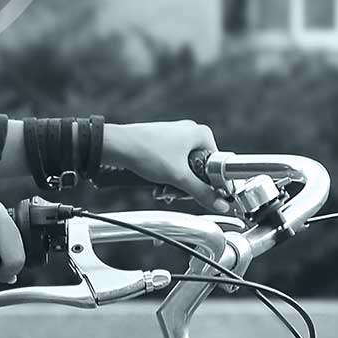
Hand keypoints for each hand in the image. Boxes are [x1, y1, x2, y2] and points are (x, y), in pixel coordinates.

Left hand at [102, 120, 231, 214]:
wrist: (116, 146)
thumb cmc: (147, 152)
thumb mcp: (179, 177)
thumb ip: (202, 192)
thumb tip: (221, 204)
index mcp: (201, 134)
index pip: (217, 164)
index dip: (210, 183)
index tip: (201, 194)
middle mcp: (189, 132)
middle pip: (200, 168)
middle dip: (188, 185)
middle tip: (176, 192)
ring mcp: (175, 137)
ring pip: (184, 169)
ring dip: (175, 183)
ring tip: (163, 189)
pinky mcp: (162, 143)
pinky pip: (172, 165)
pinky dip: (166, 177)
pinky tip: (157, 185)